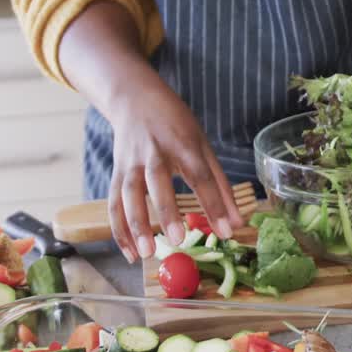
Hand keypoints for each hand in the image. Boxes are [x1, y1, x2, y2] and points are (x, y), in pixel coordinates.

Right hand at [105, 64, 240, 261]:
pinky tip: (130, 252)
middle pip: (158, 182)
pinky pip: (114, 203)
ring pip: (128, 194)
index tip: (226, 231)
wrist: (134, 98)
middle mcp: (154, 152)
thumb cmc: (176, 125)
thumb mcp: (203, 145)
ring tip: (145, 253)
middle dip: (166, 211)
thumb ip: (219, 184)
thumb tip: (237, 222)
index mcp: (183, 143)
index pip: (200, 175)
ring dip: (135, 224)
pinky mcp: (116, 172)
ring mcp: (131, 162)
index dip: (214, 203)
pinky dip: (119, 229)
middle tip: (177, 240)